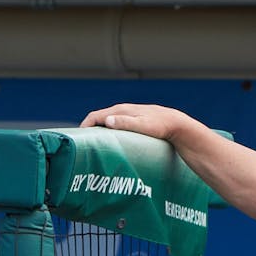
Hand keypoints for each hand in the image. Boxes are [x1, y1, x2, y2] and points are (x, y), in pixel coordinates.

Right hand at [79, 103, 195, 141]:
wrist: (177, 124)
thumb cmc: (161, 126)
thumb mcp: (144, 126)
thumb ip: (126, 123)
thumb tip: (106, 122)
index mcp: (121, 110)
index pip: (95, 116)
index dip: (85, 126)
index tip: (78, 139)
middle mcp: (122, 111)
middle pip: (99, 119)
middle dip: (89, 129)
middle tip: (83, 145)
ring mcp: (127, 115)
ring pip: (107, 122)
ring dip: (99, 131)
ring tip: (94, 145)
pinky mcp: (133, 120)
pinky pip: (115, 125)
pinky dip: (109, 132)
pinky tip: (110, 142)